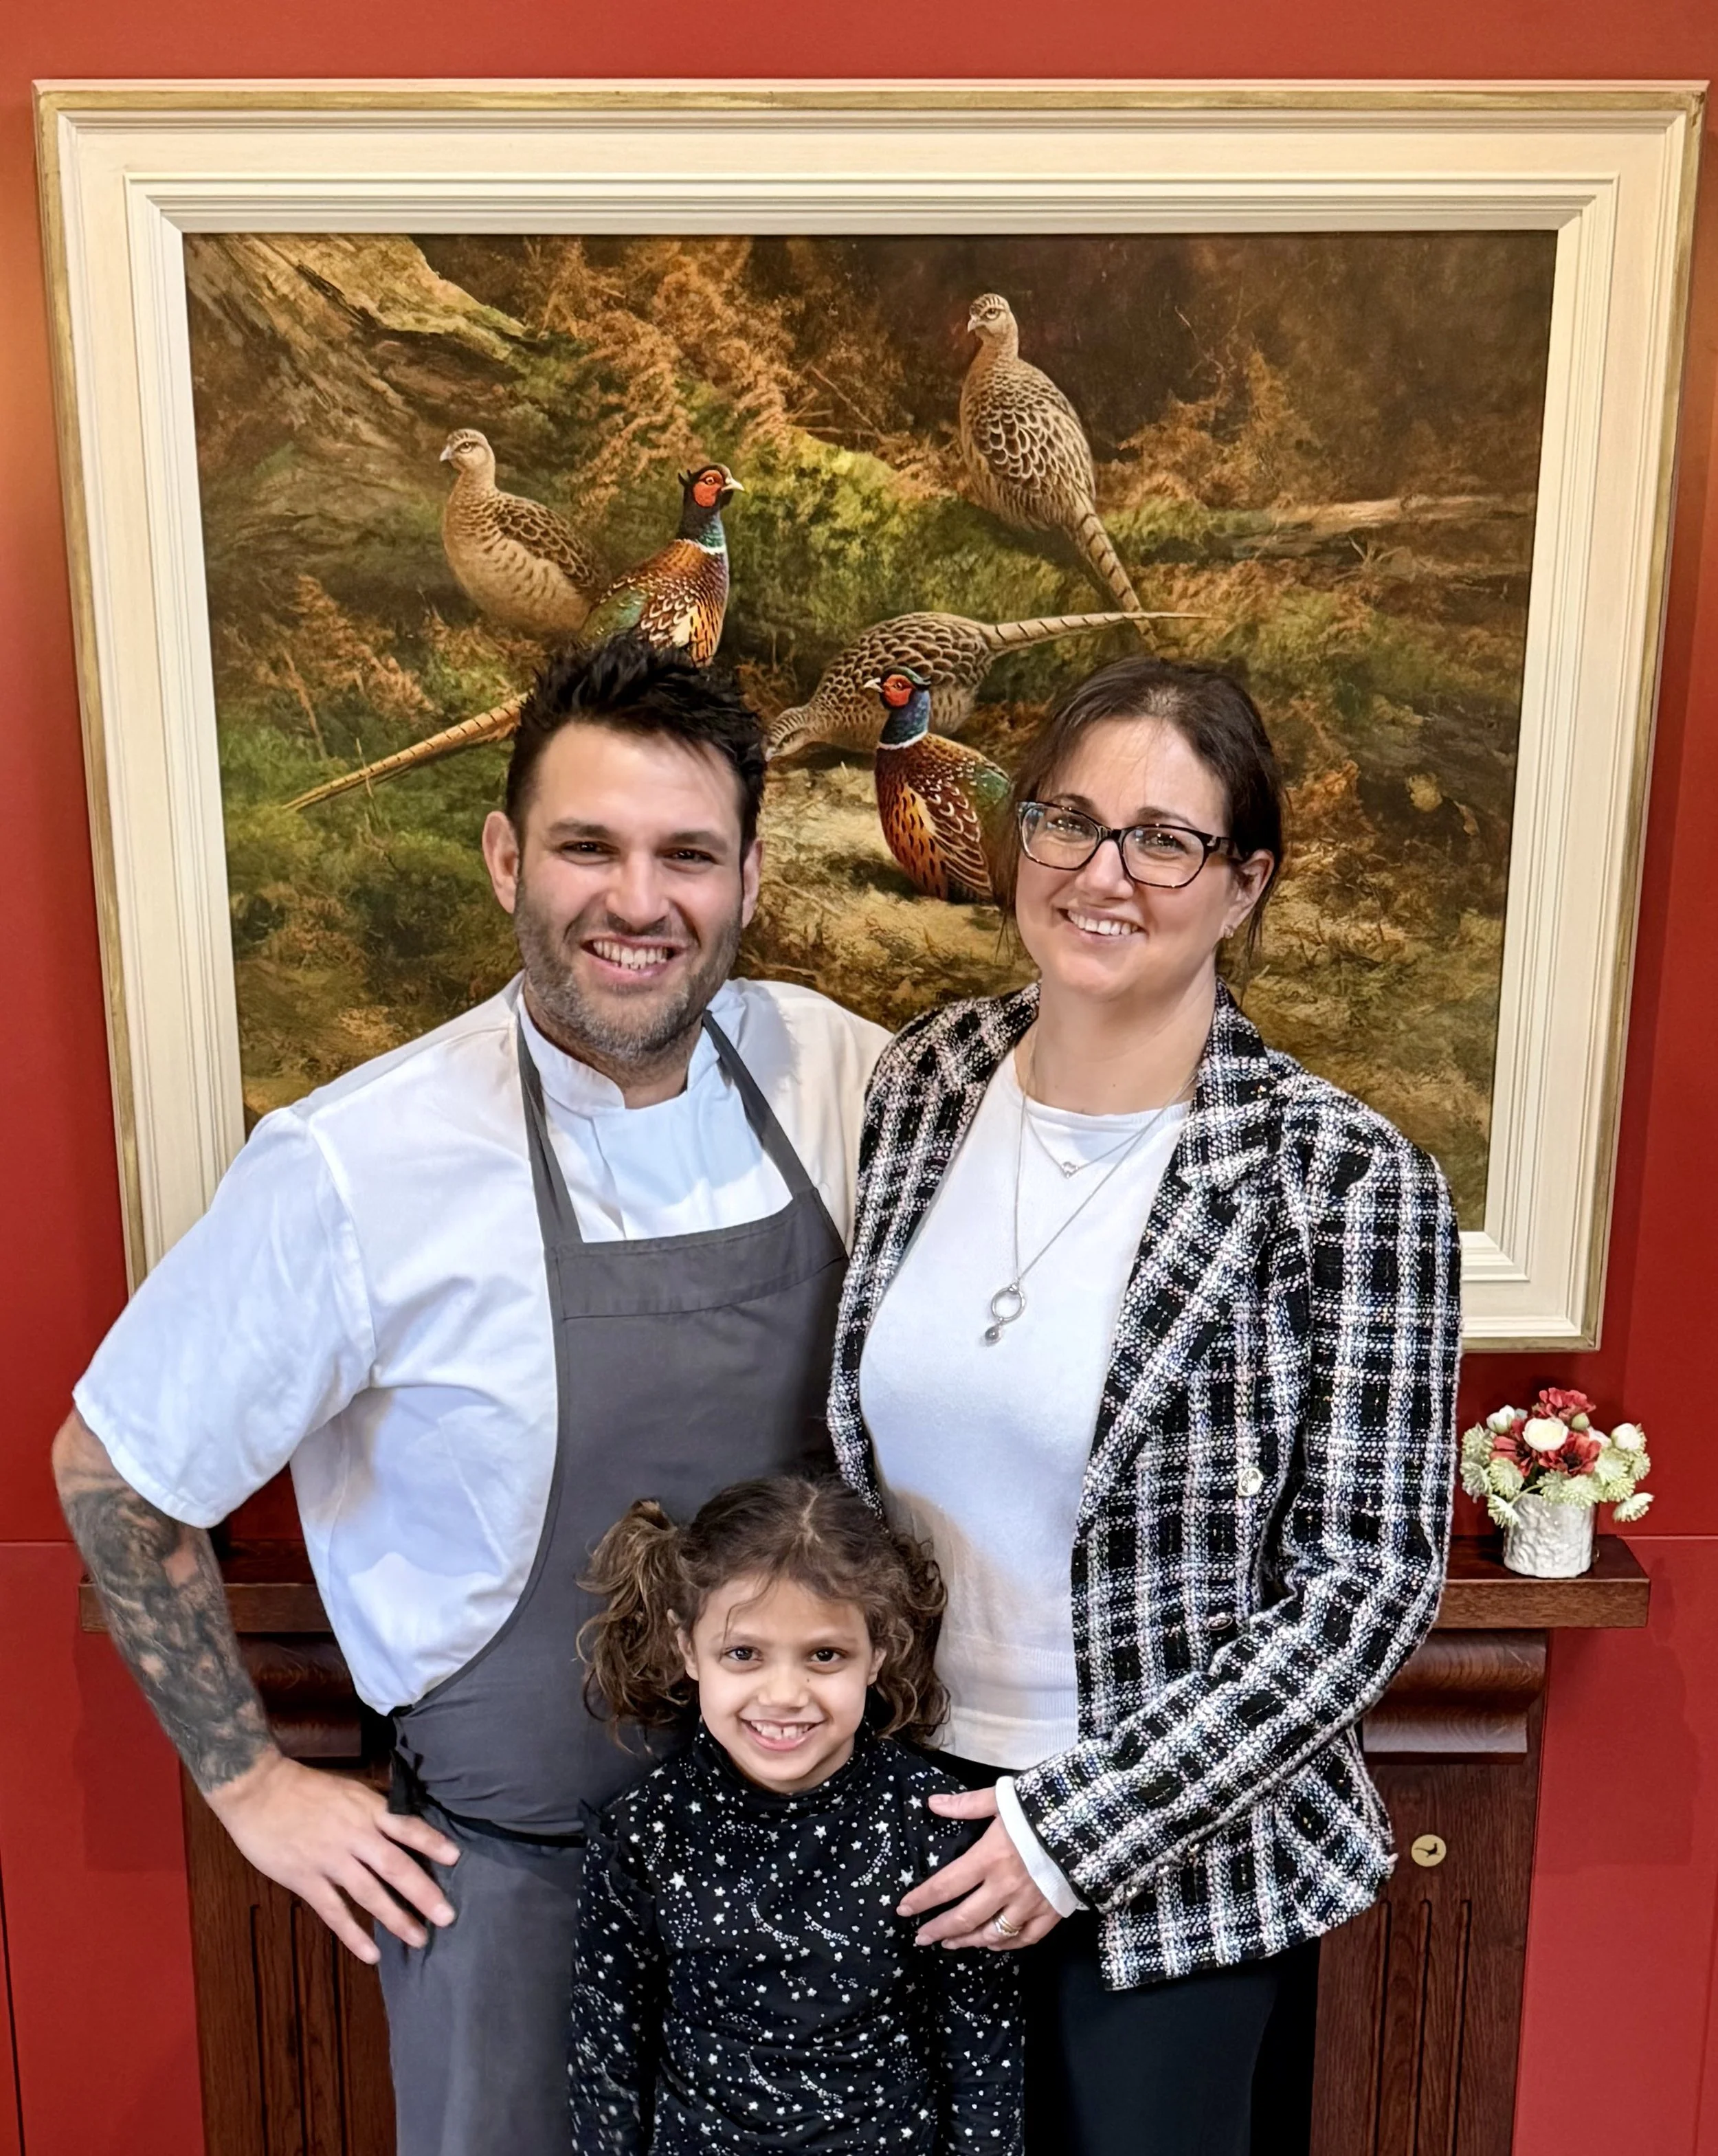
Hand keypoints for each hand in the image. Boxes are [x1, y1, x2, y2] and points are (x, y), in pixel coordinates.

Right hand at [207, 1749, 459, 1963]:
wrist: (258, 1789)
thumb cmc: (304, 1787)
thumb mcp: (348, 1789)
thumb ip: (372, 1810)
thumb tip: (400, 1825)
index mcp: (367, 1809)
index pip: (407, 1826)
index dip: (432, 1842)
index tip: (456, 1858)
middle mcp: (354, 1835)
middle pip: (395, 1866)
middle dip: (424, 1892)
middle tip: (447, 1916)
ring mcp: (330, 1859)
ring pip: (370, 1893)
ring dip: (396, 1918)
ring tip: (419, 1938)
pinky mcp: (306, 1879)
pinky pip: (334, 1911)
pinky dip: (354, 1934)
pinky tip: (371, 1953)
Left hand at [897, 1786, 1061, 1950]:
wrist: (1090, 1823)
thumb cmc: (1041, 1808)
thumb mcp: (1002, 1798)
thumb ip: (966, 1804)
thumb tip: (932, 1803)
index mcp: (988, 1858)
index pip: (945, 1885)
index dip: (922, 1900)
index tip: (904, 1910)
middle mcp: (1005, 1887)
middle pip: (965, 1917)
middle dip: (939, 1929)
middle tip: (921, 1937)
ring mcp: (1028, 1905)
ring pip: (992, 1934)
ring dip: (968, 1941)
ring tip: (950, 1943)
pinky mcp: (1050, 1914)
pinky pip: (1025, 1938)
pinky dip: (1006, 1944)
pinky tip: (992, 1944)